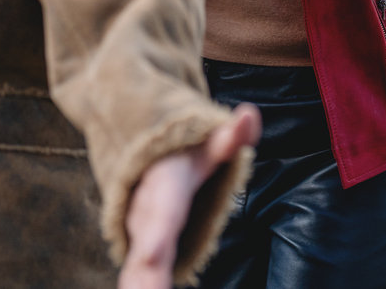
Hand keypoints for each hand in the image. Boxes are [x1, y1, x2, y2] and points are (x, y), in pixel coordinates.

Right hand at [118, 104, 260, 288]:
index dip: (155, 235)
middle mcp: (146, 214)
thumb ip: (229, 135)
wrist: (135, 148)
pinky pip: (140, 277)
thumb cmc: (182, 151)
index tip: (151, 257)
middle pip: (145, 250)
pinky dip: (142, 287)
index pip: (162, 212)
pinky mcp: (141, 252)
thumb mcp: (204, 139)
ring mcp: (139, 235)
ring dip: (140, 286)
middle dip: (143, 277)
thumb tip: (250, 114)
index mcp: (164, 186)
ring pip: (136, 268)